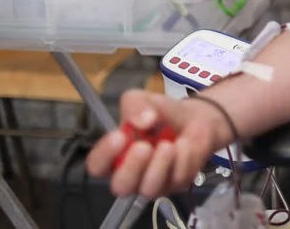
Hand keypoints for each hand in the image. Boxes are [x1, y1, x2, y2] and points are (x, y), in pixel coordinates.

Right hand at [86, 90, 230, 198]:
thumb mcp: (141, 100)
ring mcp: (154, 183)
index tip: (119, 135)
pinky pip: (177, 179)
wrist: (192, 116)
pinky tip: (184, 143)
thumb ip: (136, 106)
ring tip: (168, 144)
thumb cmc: (159, 112)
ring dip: (160, 165)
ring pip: (150, 189)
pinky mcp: (177, 184)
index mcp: (113, 158)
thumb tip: (143, 122)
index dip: (104, 155)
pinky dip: (182, 158)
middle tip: (144, 146)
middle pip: (121, 187)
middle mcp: (131, 176)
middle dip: (132, 168)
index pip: (97, 166)